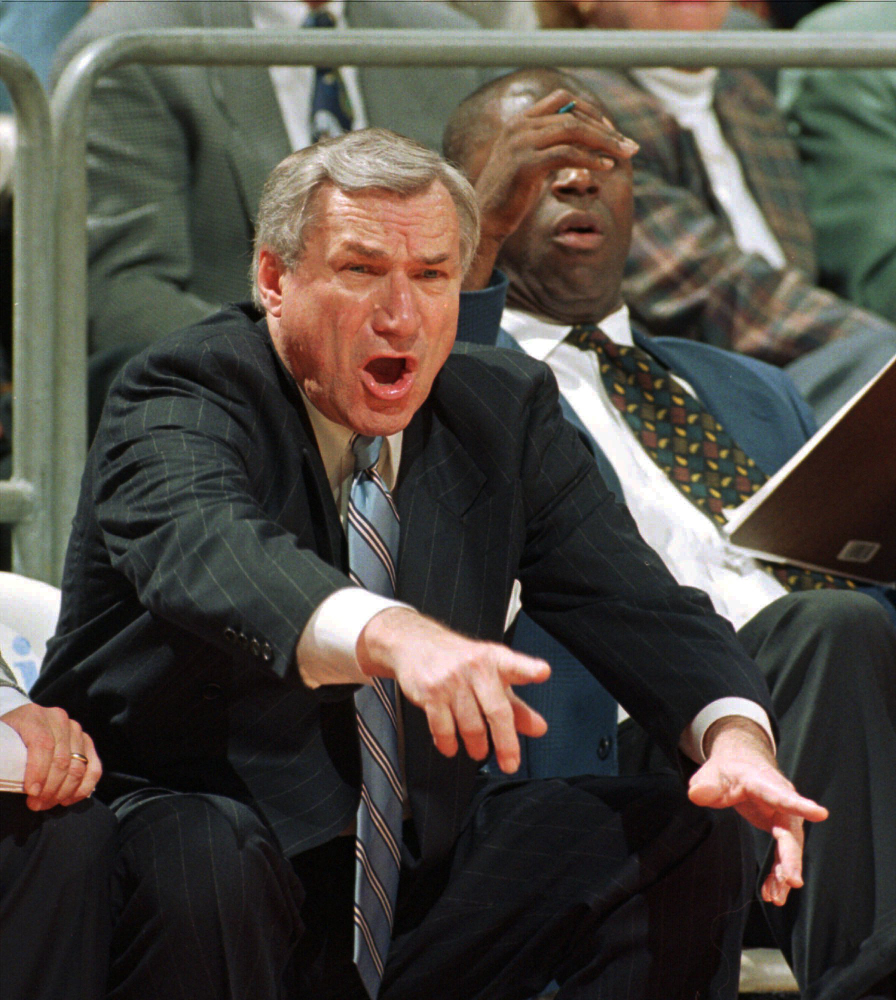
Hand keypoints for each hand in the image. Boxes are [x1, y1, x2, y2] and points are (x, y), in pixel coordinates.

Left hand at [1, 703, 101, 810]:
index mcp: (34, 715)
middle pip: (62, 758)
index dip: (39, 770)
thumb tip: (9, 779)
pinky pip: (94, 768)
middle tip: (36, 804)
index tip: (31, 792)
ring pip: (78, 766)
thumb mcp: (0, 745)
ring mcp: (76, 730)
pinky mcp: (86, 742)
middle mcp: (59, 719)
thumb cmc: (6, 742)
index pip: (43, 743)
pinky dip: (83, 787)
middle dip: (50, 788)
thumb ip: (4, 759)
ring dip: (63, 791)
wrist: (19, 729)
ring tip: (46, 803)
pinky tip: (67, 799)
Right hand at [358, 607, 549, 772]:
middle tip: (510, 763)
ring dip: (477, 746)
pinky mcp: (431, 692)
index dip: (529, 669)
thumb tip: (538, 729)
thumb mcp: (492, 676)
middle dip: (506, 743)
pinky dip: (449, 744)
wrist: (415, 644)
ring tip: (479, 751)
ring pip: (471, 726)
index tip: (542, 672)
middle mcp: (475, 667)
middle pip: (497, 711)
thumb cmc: (460, 662)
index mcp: (495, 660)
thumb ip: (516, 705)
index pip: (515, 665)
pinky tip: (452, 746)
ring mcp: (452, 680)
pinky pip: (443, 729)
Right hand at [463, 87, 638, 288]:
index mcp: (520, 122)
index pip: (563, 99)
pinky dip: (591, 159)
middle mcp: (519, 127)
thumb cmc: (510, 197)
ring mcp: (521, 143)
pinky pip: (566, 154)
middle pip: (573, 114)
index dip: (591, 111)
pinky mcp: (525, 165)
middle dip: (606, 129)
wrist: (485, 220)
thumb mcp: (530, 164)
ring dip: (604, 142)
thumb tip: (583, 146)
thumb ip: (550, 148)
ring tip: (624, 155)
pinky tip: (606, 168)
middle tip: (630, 146)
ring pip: (573, 130)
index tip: (612, 131)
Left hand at [688, 717, 827, 906]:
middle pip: (789, 831)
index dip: (799, 804)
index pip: (781, 794)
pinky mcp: (778, 829)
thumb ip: (706, 785)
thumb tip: (695, 794)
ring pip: (789, 848)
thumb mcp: (712, 773)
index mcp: (763, 783)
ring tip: (776, 899)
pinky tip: (770, 893)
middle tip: (792, 882)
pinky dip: (776, 874)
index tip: (821, 813)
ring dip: (784, 873)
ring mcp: (782, 817)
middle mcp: (780, 801)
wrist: (741, 765)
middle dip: (791, 857)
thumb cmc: (728, 770)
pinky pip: (782, 854)